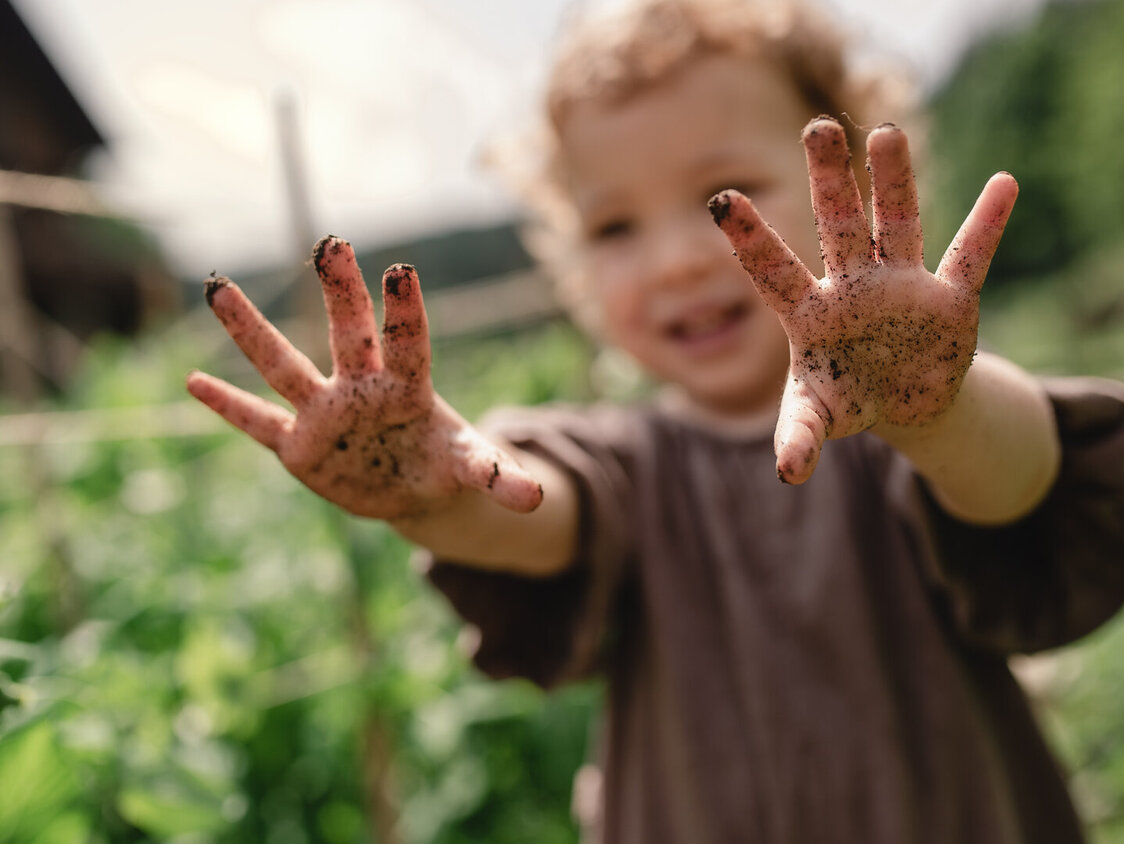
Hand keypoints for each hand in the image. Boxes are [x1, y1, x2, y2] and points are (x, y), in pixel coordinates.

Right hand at [187, 236, 542, 517]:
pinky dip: (229, 407)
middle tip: (330, 242)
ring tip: (218, 285)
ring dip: (251, 329)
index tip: (401, 270)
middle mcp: (361, 388)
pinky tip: (192, 381)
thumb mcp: (473, 469)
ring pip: (284, 366)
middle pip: (349, 333)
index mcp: (408, 388)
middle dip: (340, 291)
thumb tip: (538, 498)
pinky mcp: (300, 446)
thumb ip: (498, 477)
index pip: (409, 343)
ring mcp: (325, 414)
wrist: (411, 487)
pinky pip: (258, 423)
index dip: (405, 311)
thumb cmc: (444, 462)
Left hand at [710, 118, 1016, 483]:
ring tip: (885, 132)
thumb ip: (799, 437)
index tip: (721, 198)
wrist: (901, 401)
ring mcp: (900, 286)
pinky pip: (969, 257)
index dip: (750, 237)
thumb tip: (787, 472)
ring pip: (897, 223)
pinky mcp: (948, 300)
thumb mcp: (820, 419)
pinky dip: (987, 226)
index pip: (773, 270)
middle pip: (838, 225)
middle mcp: (852, 287)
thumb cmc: (846, 400)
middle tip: (816, 128)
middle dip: (829, 180)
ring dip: (895, 183)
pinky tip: (1006, 185)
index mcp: (809, 313)